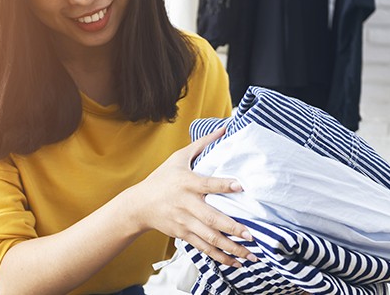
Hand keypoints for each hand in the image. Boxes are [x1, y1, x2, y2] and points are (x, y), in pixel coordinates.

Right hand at [123, 127, 257, 267]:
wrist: (139, 205)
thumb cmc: (162, 178)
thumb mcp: (179, 157)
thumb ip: (202, 144)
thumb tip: (224, 128)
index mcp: (188, 183)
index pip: (208, 184)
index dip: (224, 185)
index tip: (240, 186)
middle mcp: (187, 205)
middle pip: (212, 218)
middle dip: (232, 228)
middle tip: (251, 235)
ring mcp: (185, 222)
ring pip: (211, 238)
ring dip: (231, 248)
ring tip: (250, 255)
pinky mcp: (183, 235)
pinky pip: (204, 248)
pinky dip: (220, 257)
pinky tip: (236, 262)